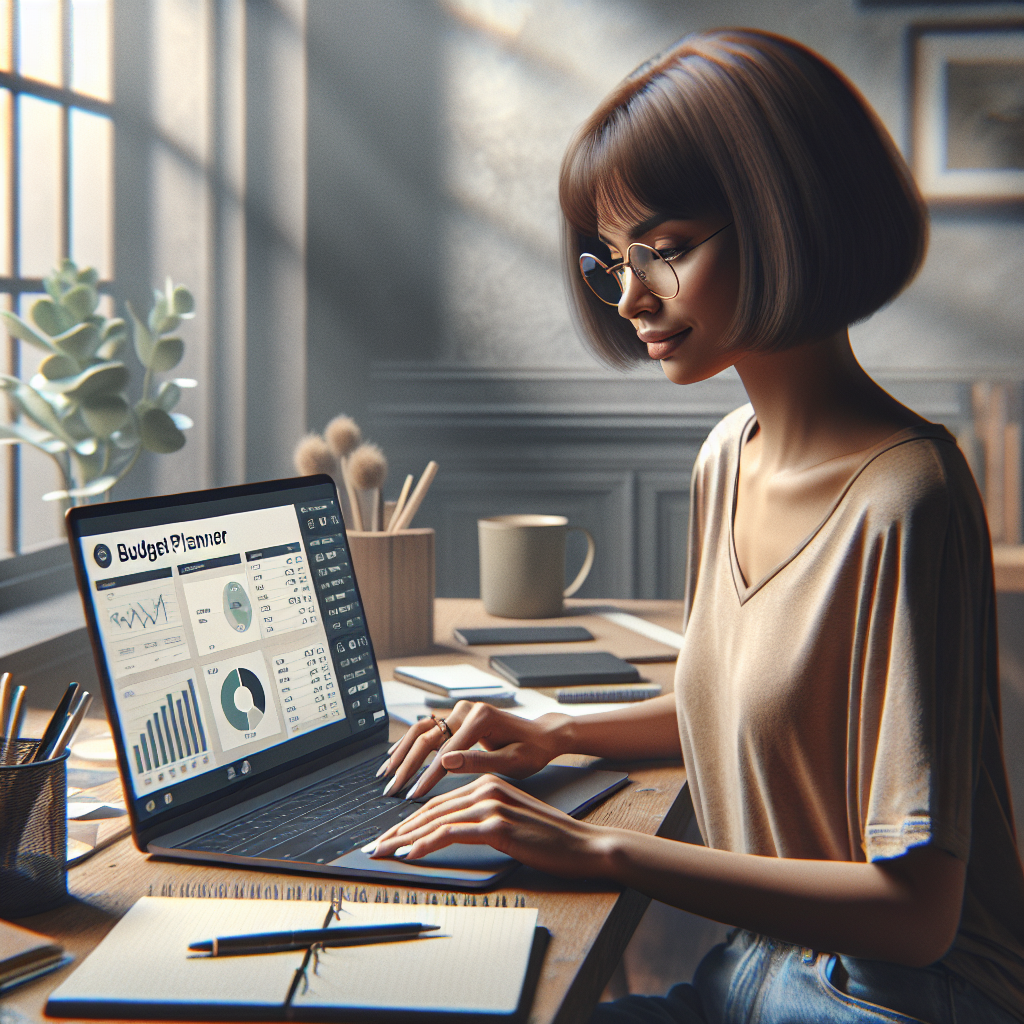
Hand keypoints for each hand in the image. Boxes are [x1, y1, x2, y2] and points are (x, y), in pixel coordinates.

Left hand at [368, 773, 612, 878]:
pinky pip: (452, 834)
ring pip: (435, 821)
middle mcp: (486, 788)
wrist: (581, 845)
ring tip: (384, 852)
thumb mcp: (510, 819)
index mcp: (488, 783)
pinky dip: (426, 844)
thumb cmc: (548, 837)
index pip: (438, 803)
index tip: (389, 837)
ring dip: (404, 839)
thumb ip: (481, 818)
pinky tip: (411, 855)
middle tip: (375, 846)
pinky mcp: (497, 826)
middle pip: (431, 810)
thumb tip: (449, 831)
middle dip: (398, 830)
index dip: (409, 821)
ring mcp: (491, 805)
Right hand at [376, 701, 569, 799]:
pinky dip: (410, 745)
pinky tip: (395, 758)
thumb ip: (477, 762)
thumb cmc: (532, 751)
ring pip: (421, 730)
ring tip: (386, 773)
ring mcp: (460, 711)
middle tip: (392, 788)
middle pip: (427, 737)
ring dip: (402, 752)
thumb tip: (445, 764)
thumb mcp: (511, 762)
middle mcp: (467, 709)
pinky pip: (428, 730)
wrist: (541, 736)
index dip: (428, 776)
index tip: (413, 795)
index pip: (446, 751)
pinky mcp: (457, 718)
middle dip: (407, 765)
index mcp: (481, 717)